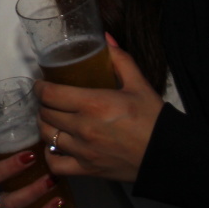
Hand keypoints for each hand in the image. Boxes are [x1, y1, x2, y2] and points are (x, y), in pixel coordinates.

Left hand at [36, 36, 161, 182]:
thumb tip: (105, 38)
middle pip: (45, 113)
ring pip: (46, 136)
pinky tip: (56, 145)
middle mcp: (83, 127)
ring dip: (45, 125)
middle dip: (43, 104)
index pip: (50, 94)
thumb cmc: (154, 119)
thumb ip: (119, 59)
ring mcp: (83, 150)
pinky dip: (51, 154)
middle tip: (50, 99)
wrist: (168, 154)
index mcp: (94, 103)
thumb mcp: (138, 84)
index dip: (40, 87)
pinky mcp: (88, 169)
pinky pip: (56, 164)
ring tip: (52, 118)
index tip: (41, 84)